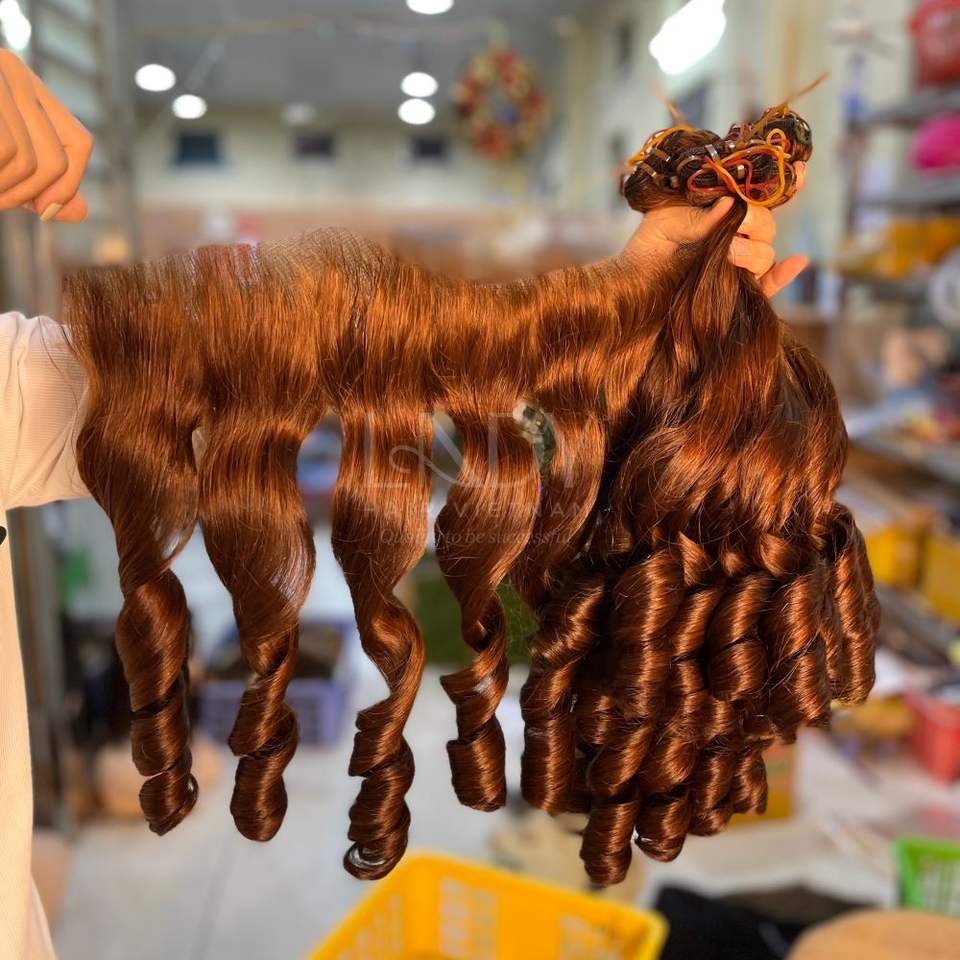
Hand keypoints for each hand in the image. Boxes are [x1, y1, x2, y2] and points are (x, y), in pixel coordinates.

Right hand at [0, 49, 91, 221]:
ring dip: (3, 191)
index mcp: (24, 83)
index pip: (79, 143)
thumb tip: (80, 211)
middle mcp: (13, 71)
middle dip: (29, 196)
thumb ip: (36, 179)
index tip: (44, 212)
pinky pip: (5, 153)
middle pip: (57, 160)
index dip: (69, 184)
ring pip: (29, 163)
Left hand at [624, 162, 807, 297]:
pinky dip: (783, 276)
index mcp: (721, 213)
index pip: (758, 196)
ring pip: (765, 255)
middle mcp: (734, 237)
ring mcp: (737, 266)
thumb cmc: (646, 247)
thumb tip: (731, 204)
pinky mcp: (736, 293)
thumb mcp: (665, 219)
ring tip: (726, 253)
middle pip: (767, 227)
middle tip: (736, 225)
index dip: (783, 183)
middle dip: (755, 222)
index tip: (800, 171)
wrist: (633, 287)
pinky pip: (767, 286)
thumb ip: (698, 214)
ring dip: (752, 251)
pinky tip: (796, 261)